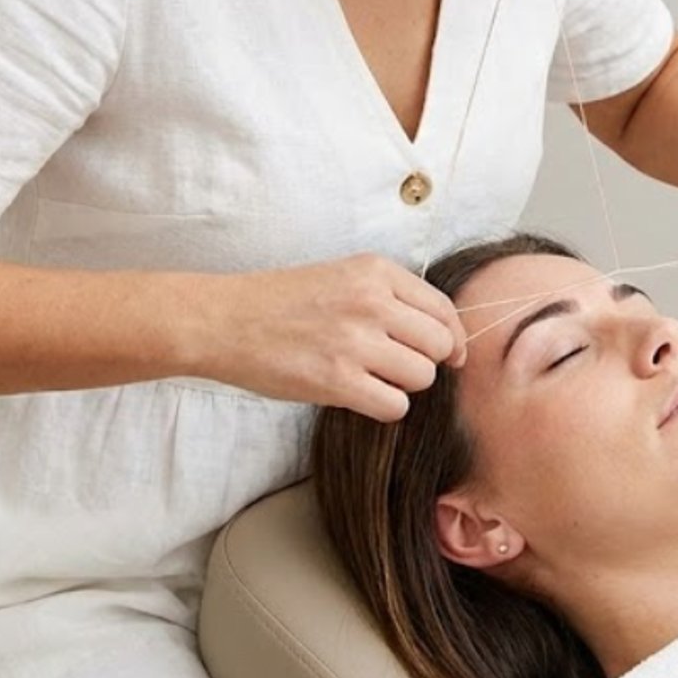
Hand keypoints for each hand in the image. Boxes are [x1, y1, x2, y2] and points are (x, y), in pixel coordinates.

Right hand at [192, 254, 465, 421]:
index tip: (449, 355)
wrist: (224, 320)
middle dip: (425, 362)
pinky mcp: (337, 380)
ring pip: (422, 377)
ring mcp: (355, 341)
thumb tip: (443, 337)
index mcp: (376, 271)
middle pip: (440, 345)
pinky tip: (360, 395)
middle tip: (396, 367)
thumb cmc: (281, 301)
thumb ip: (390, 297)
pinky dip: (384, 407)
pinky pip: (395, 406)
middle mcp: (372, 301)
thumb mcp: (342, 276)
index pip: (444, 309)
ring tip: (370, 378)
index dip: (453, 338)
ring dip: (402, 385)